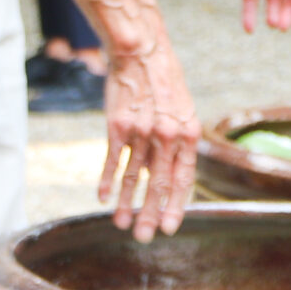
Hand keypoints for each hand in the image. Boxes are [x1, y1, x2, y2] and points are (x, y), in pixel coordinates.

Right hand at [98, 33, 198, 241]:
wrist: (141, 52)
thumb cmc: (163, 82)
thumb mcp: (180, 111)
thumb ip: (174, 144)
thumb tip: (159, 177)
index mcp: (188, 133)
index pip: (184, 179)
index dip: (176, 206)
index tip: (170, 228)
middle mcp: (167, 135)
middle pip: (158, 184)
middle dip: (151, 215)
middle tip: (144, 238)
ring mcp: (142, 132)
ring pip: (133, 178)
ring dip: (125, 204)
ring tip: (121, 225)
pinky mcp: (118, 127)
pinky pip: (112, 161)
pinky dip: (106, 181)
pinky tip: (102, 199)